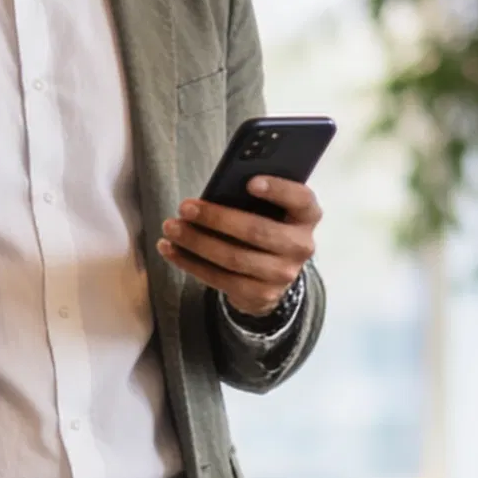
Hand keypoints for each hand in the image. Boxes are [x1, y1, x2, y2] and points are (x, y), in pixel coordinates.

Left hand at [157, 172, 319, 314]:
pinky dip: (190, 263)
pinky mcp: (261, 294)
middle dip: (216, 218)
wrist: (274, 275)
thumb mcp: (271, 209)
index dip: (278, 190)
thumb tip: (215, 191)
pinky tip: (170, 249)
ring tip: (171, 228)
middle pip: (256, 231)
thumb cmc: (267, 226)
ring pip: (233, 258)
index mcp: (307, 216)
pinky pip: (220, 279)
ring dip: (196, 242)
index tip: (250, 182)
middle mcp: (300, 246)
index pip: (300, 199)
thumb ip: (254, 198)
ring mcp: (282, 274)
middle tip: (185, 207)